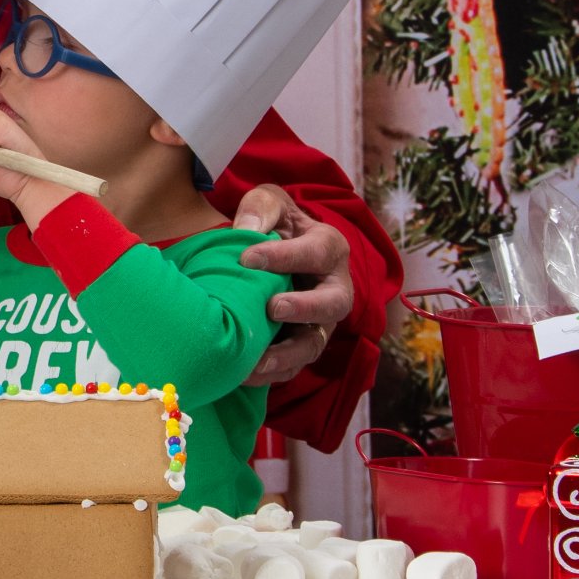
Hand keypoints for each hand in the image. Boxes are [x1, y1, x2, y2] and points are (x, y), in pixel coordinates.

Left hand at [232, 185, 355, 387]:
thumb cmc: (272, 223)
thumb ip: (261, 207)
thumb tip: (247, 229)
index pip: (316, 252)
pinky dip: (271, 373)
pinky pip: (293, 366)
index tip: (246, 258)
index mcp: (329, 248)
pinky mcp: (301, 345)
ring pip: (314, 344)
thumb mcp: (269, 203)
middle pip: (334, 305)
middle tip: (273, 308)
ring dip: (287, 354)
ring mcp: (320, 322)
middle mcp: (334, 288)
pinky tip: (244, 375)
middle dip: (305, 308)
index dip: (284, 256)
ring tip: (256, 360)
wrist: (269, 252)